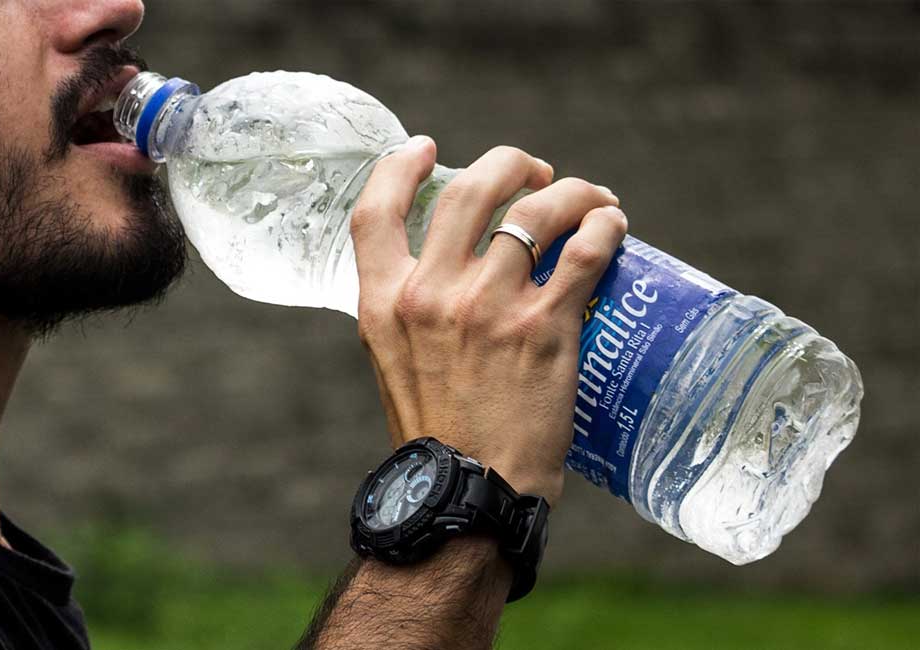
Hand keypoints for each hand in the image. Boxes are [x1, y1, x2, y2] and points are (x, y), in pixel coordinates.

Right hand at [350, 137, 625, 506]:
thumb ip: (410, 311)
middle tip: (533, 172)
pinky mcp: (544, 327)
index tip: (423, 148)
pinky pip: (584, 250)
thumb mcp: (395, 364)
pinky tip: (613, 225)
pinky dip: (603, 226)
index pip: (374, 212)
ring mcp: (488, 307)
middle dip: (508, 164)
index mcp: (384, 304)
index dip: (398, 166)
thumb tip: (447, 273)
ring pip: (535, 209)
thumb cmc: (437, 435)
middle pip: (469, 190)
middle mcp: (431, 295)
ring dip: (570, 190)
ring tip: (589, 198)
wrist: (468, 494)